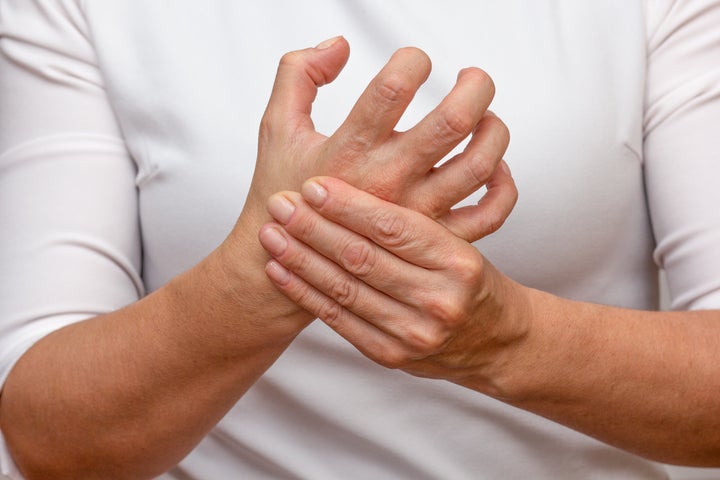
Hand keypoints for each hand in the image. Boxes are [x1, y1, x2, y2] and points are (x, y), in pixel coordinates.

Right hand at [237, 36, 509, 242]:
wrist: (289, 264)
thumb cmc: (284, 192)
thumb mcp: (276, 126)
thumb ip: (298, 74)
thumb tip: (339, 46)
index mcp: (351, 149)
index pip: (392, 88)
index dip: (412, 60)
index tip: (413, 61)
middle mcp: (389, 180)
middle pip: (454, 122)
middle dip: (474, 87)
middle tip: (471, 79)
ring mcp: (416, 213)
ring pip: (480, 165)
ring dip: (494, 130)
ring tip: (484, 117)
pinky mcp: (433, 239)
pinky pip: (489, 214)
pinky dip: (503, 186)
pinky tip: (494, 167)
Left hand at [258, 175, 526, 392]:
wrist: (494, 340)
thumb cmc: (469, 279)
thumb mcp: (458, 241)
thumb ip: (414, 219)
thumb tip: (355, 184)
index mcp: (458, 261)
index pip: (393, 227)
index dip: (348, 205)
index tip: (313, 185)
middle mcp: (439, 300)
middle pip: (362, 258)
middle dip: (314, 229)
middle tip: (280, 204)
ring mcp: (415, 333)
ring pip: (344, 289)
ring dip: (301, 259)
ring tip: (270, 233)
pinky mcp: (391, 355)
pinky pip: (340, 320)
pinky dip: (306, 293)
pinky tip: (281, 271)